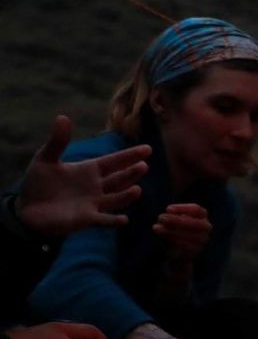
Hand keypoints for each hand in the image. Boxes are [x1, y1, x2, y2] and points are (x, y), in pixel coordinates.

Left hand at [14, 116, 149, 236]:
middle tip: (143, 166)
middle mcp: (96, 186)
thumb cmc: (39, 184)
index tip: (147, 149)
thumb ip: (57, 141)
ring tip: (137, 189)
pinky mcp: (87, 219)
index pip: (114, 161)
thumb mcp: (45, 159)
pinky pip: (104, 220)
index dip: (130, 155)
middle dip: (132, 173)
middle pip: (119, 179)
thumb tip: (63, 117)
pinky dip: (114, 221)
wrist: (28, 210)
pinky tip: (123, 219)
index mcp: (89, 170)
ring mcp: (94, 203)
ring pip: (116, 199)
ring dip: (127, 195)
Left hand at [153, 203, 211, 265]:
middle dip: (176, 220)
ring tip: (156, 227)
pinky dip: (171, 241)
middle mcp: (206, 228)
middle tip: (160, 217)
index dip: (182, 208)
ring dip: (170, 231)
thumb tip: (167, 216)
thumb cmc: (176, 230)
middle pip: (193, 223)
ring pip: (187, 235)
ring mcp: (202, 241)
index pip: (196, 210)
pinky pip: (183, 246)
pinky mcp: (194, 252)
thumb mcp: (174, 220)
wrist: (180, 252)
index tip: (168, 209)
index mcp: (202, 216)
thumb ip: (172, 217)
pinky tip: (161, 238)